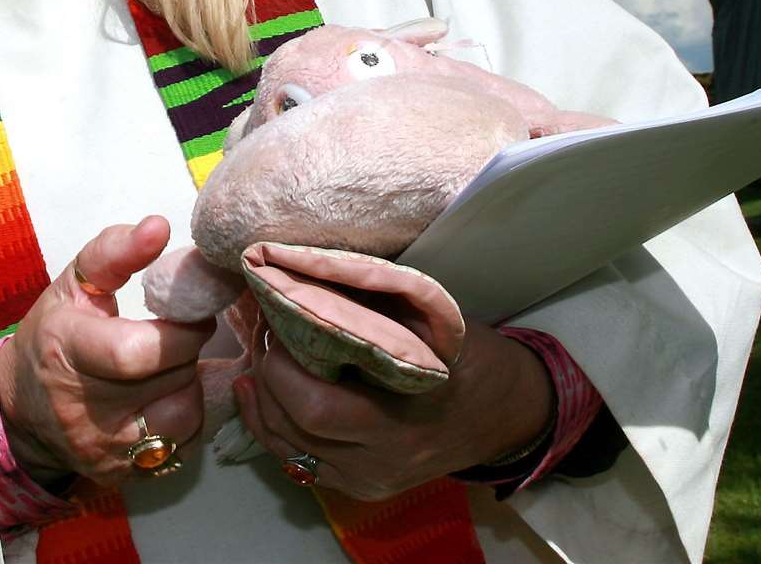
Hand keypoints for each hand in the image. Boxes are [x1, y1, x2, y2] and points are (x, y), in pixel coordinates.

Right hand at [0, 216, 215, 484]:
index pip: (136, 352)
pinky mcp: (124, 475)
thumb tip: (159, 226)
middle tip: (181, 334)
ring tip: (171, 367)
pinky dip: (184, 417)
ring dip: (189, 385)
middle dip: (188, 350)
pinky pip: (182, 446)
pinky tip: (165, 396)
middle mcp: (83, 410)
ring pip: (183, 415)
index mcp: (67, 352)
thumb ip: (116, 250)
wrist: (22, 407)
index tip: (189, 312)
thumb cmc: (55, 332)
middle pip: (169, 378)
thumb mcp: (75, 282)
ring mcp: (104, 449)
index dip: (179, 330)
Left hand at [235, 317, 553, 501]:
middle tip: (260, 329)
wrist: (506, 413)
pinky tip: (257, 391)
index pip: (315, 406)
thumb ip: (367, 309)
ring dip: (261, 399)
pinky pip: (298, 462)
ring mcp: (369, 480)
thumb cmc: (468, 357)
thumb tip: (302, 274)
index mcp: (404, 420)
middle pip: (295, 426)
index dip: (280, 363)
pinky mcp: (360, 486)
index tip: (274, 317)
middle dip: (265, 375)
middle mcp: (382, 460)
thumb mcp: (430, 325)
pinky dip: (272, 425)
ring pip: (287, 447)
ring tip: (255, 355)